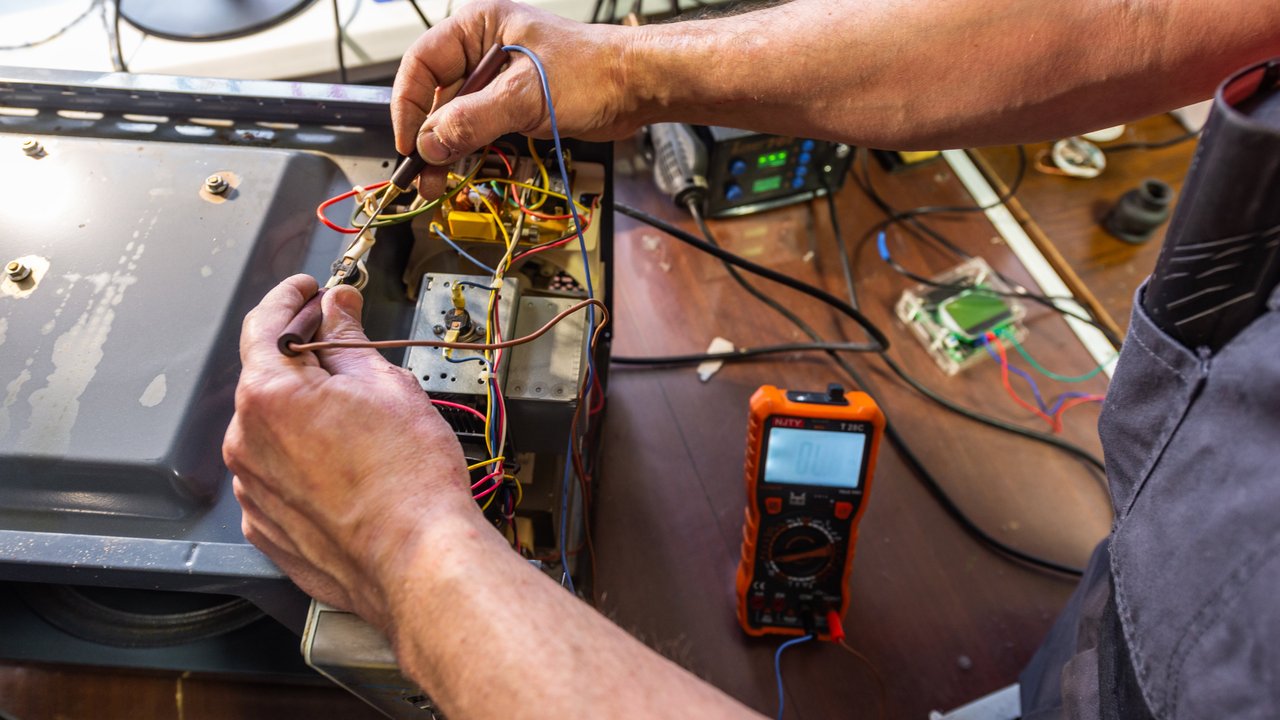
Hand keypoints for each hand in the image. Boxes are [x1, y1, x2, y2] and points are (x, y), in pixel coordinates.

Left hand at [223, 275, 475, 625]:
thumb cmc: (408, 478)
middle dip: (305, 360)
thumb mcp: (386, 385)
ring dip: (305, 415)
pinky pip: (278, 477)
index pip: (264, 324)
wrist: (416, 558)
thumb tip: (338, 307)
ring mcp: (253, 490)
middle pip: (268, 380)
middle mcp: (246, 442)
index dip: (289, 298)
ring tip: (360, 422)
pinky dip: (304, 461)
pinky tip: (346, 464)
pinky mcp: (267, 528)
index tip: (307, 290)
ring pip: (274, 432)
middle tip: (345, 348)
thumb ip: (349, 340)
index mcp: (268, 395)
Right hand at [391, 0, 643, 197]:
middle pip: (436, 94)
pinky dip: (468, 149)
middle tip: (420, 174)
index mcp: (478, 27)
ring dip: (445, 149)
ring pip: (456, 116)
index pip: (422, 63)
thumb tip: (431, 144)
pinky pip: (478, 127)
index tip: (410, 141)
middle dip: (427, 135)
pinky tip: (460, 170)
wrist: (636, 87)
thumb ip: (475, 120)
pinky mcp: (513, 103)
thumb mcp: (526, 95)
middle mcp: (482, 50)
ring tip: (436, 183)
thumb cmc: (592, 72)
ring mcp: (498, 79)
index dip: (410, 103)